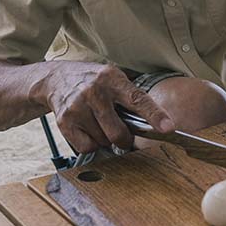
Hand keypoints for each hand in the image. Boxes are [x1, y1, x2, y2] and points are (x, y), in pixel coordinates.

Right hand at [38, 62, 174, 153]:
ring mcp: (77, 107)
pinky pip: (86, 147)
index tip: (168, 128)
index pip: (138, 99)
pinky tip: (87, 128)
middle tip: (121, 131)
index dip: (155, 115)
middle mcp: (94, 91)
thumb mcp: (114, 79)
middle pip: (118, 132)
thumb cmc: (93, 82)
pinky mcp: (64, 121)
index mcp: (112, 79)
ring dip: (105, 139)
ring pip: (103, 141)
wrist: (57, 78)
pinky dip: (91, 143)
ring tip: (98, 122)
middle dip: (124, 138)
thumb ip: (131, 98)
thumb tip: (154, 126)